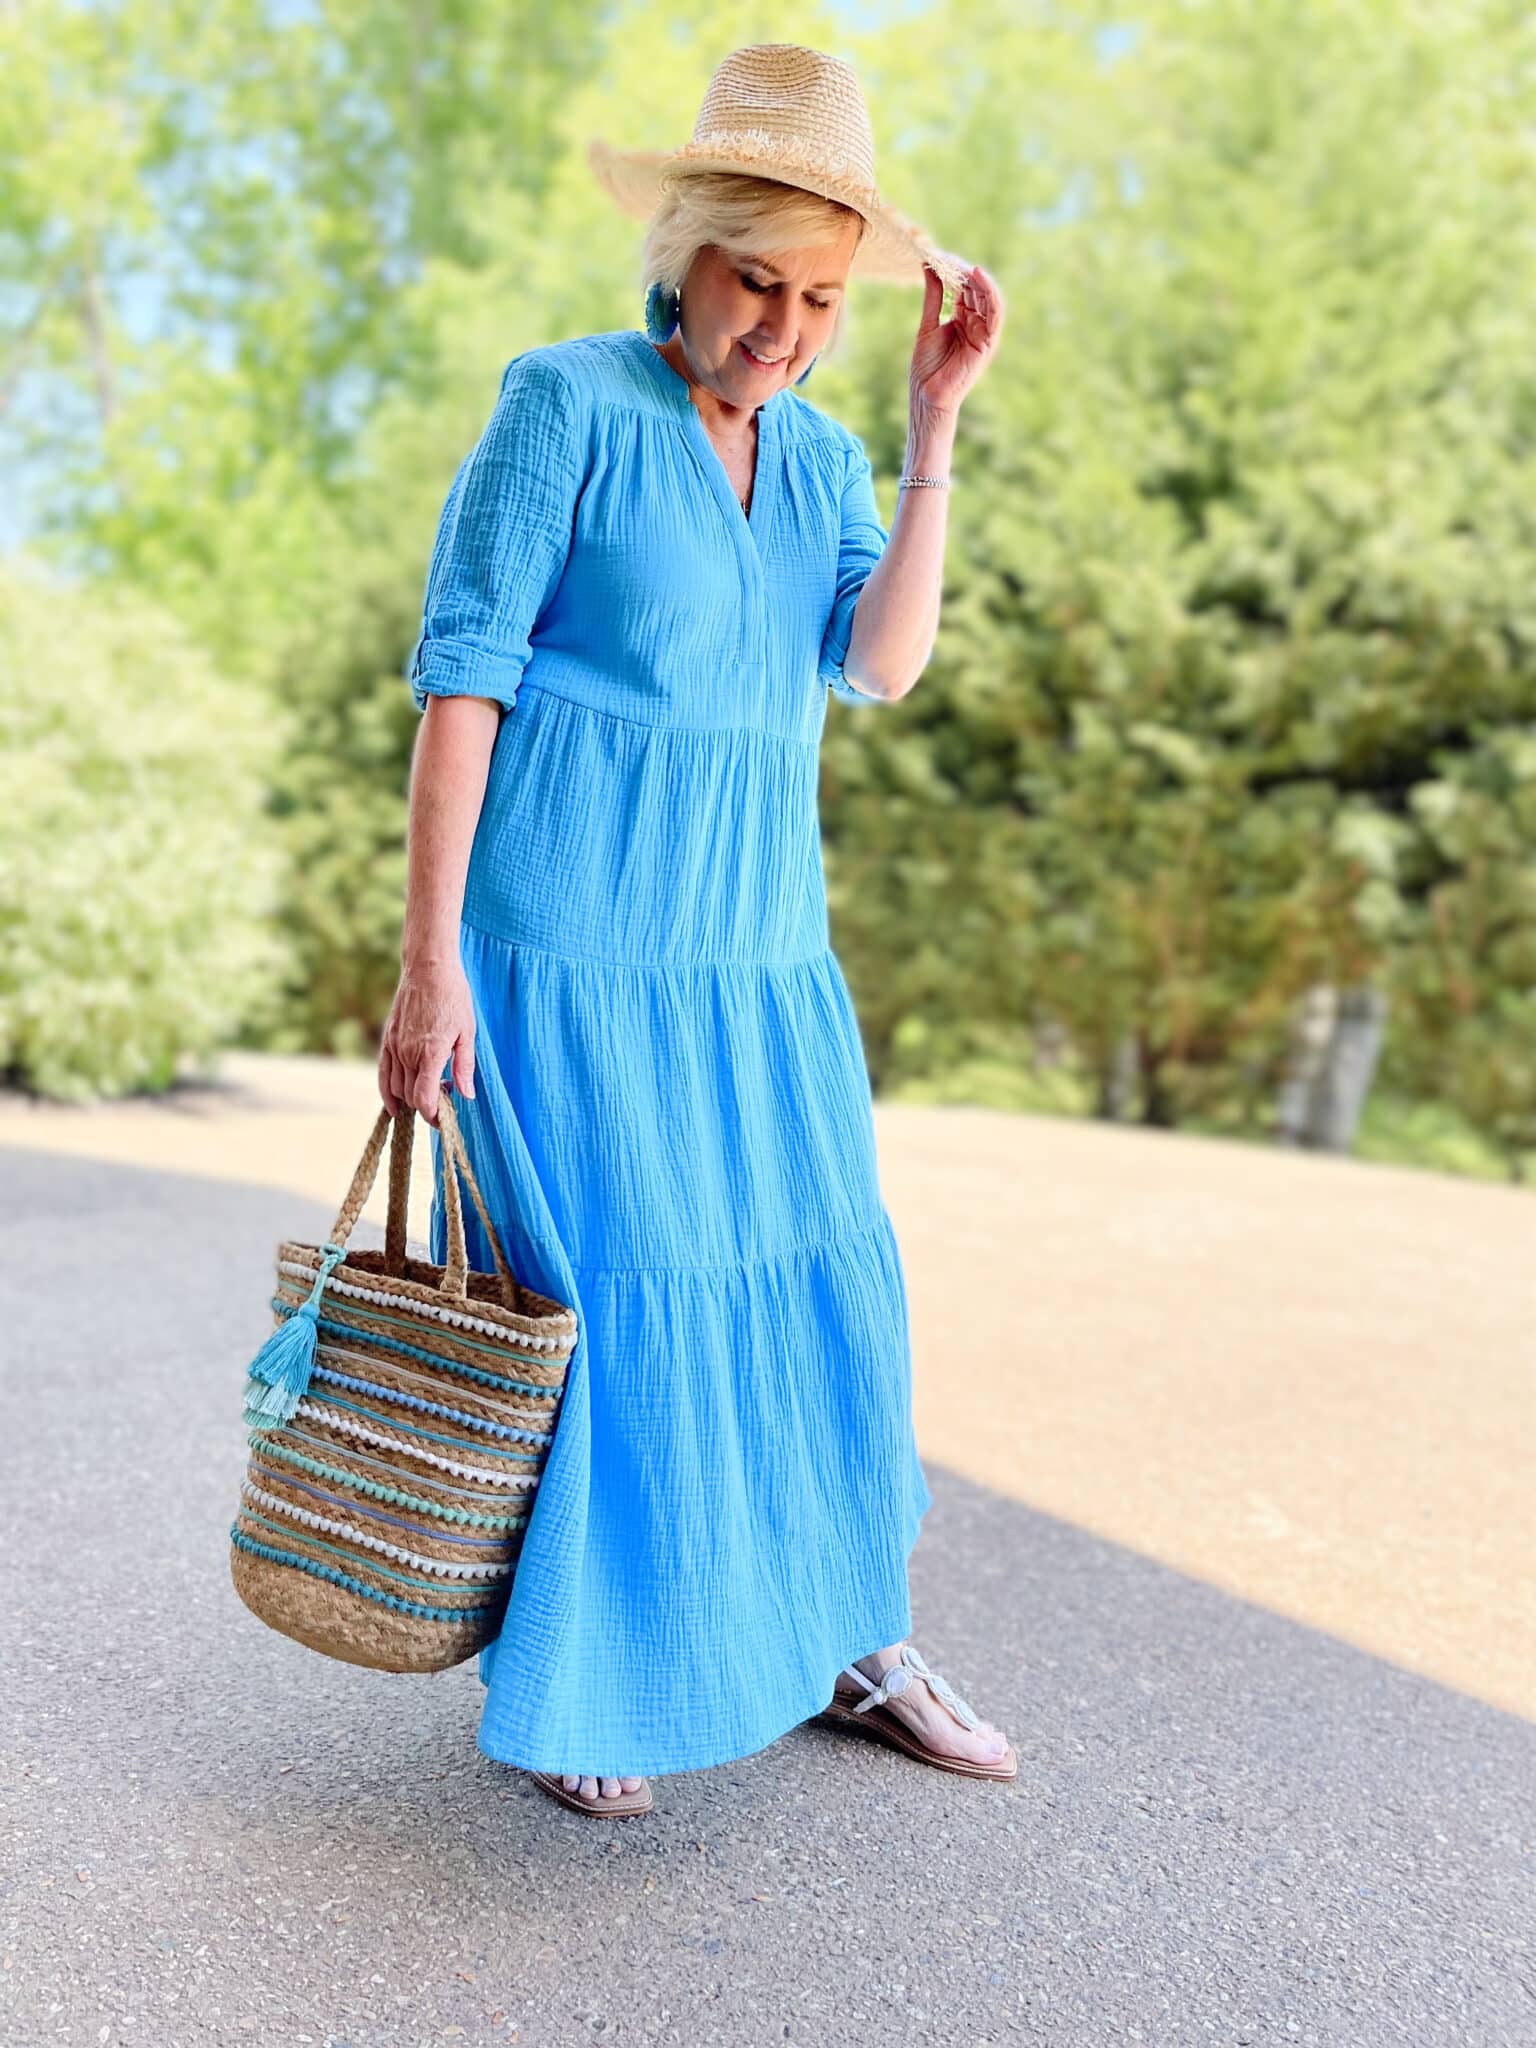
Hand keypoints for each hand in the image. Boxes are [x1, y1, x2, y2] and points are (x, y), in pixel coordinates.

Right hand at [378, 962, 475, 1123]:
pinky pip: (382, 1072)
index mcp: (430, 1053)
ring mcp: (394, 1046)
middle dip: (427, 1106)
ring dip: (410, 1099)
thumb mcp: (468, 1032)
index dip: (433, 1116)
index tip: (444, 1119)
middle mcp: (407, 1053)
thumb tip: (467, 1096)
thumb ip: (465, 1066)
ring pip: (395, 1088)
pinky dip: (386, 1091)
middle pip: (410, 1097)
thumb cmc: (454, 996)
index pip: (424, 1099)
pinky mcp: (387, 1039)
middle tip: (446, 1098)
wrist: (428, 967)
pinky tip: (394, 1104)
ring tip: (430, 1092)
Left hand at [909, 261, 1004, 420]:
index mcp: (963, 319)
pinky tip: (978, 275)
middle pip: (977, 290)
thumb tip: (929, 267)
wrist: (928, 396)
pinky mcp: (988, 343)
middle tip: (947, 256)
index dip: (953, 270)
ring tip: (962, 262)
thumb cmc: (926, 368)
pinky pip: (995, 313)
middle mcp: (976, 324)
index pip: (964, 288)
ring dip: (978, 278)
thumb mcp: (928, 325)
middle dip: (963, 271)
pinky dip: (990, 293)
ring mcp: (984, 333)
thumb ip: (933, 297)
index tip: (938, 255)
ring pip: (989, 297)